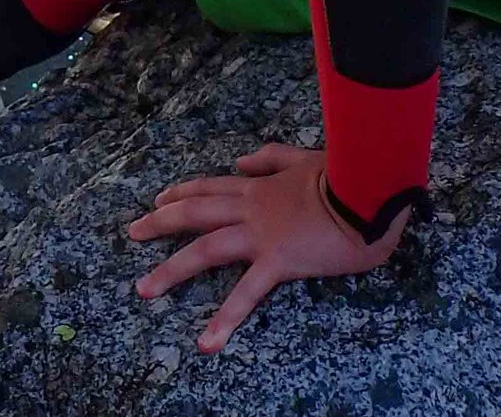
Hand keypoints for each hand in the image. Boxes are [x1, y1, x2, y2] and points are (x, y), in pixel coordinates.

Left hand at [127, 144, 404, 350]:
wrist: (368, 187)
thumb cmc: (346, 174)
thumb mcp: (304, 158)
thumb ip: (271, 158)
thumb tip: (242, 162)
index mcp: (257, 186)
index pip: (210, 187)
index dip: (182, 191)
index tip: (160, 198)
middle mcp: (250, 208)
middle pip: (194, 213)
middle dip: (160, 223)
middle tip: (133, 233)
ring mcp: (260, 235)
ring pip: (205, 249)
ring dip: (171, 270)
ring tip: (144, 289)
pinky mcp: (278, 261)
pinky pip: (246, 293)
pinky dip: (225, 319)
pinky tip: (206, 342)